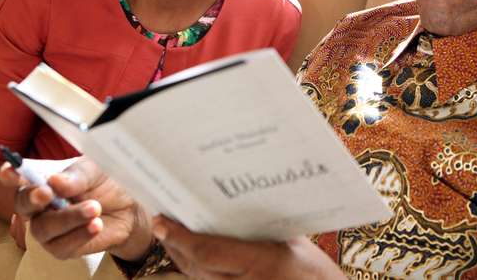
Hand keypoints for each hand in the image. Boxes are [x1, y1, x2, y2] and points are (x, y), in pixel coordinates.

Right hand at [0, 157, 152, 260]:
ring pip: (44, 227)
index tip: (10, 171)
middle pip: (22, 204)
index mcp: (42, 178)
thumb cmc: (105, 183)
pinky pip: (62, 245)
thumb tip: (55, 181)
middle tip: (47, 193)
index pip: (18, 175)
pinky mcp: (61, 247)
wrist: (129, 208)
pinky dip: (80, 234)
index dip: (11, 174)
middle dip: (32, 198)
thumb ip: (76, 176)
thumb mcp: (95, 171)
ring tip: (95, 207)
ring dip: (69, 217)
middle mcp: (39, 203)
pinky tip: (96, 224)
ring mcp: (47, 226)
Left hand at [153, 215, 345, 279]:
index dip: (180, 237)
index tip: (161, 221)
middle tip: (161, 221)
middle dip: (174, 244)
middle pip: (195, 266)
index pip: (207, 251)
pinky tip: (189, 255)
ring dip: (181, 257)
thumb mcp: (293, 242)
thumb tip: (230, 204)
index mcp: (260, 262)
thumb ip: (261, 228)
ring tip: (169, 234)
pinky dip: (195, 270)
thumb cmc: (315, 272)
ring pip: (197, 279)